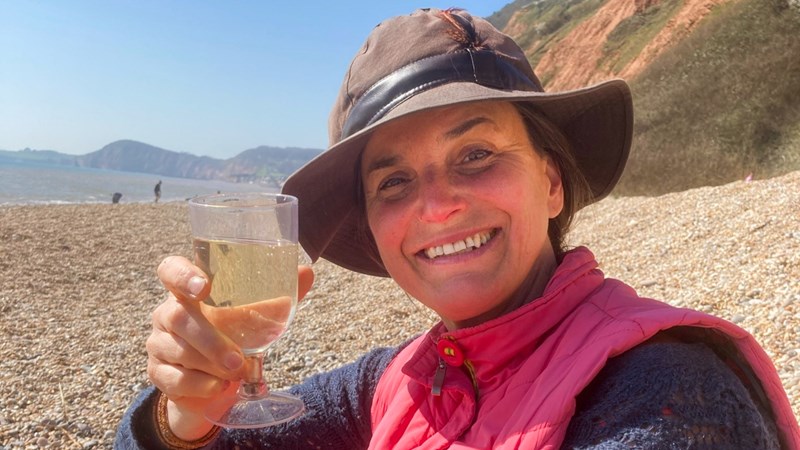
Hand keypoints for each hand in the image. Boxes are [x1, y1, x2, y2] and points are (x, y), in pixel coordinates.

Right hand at [146, 255, 313, 439]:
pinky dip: (200, 385)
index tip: (203, 286)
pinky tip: (219, 386)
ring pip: (177, 350)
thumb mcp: (254, 318)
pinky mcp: (157, 373)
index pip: (170, 270)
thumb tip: (307, 272)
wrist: (213, 384)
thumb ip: (278, 295)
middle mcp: (167, 313)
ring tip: (237, 372)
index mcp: (188, 291)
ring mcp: (158, 343)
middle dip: (210, 340)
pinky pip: (174, 379)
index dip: (181, 275)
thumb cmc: (234, 338)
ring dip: (211, 364)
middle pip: (178, 317)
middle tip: (238, 358)